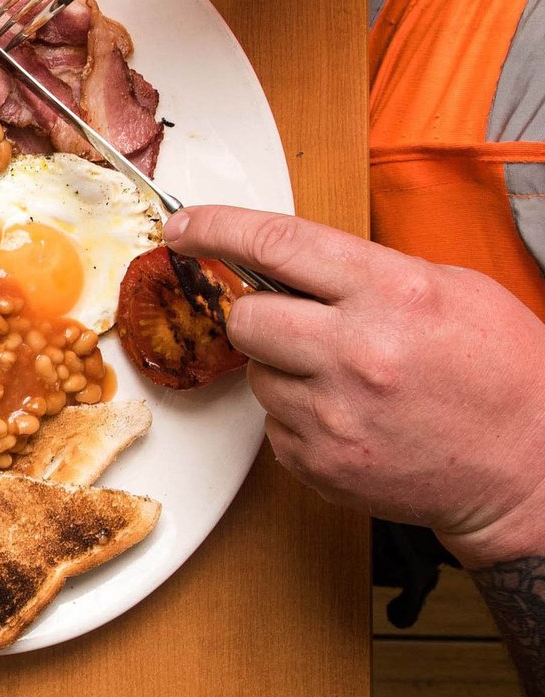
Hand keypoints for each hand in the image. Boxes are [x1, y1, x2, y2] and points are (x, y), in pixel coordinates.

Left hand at [165, 205, 544, 566]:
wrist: (531, 470)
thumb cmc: (502, 377)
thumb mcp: (454, 290)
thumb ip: (368, 271)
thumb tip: (290, 261)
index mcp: (391, 294)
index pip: (276, 243)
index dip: (217, 227)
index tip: (185, 227)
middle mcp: (355, 352)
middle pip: (245, 317)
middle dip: (257, 314)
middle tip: (295, 324)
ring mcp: (334, 413)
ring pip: (256, 374)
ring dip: (286, 371)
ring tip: (349, 380)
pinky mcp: (320, 461)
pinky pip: (274, 425)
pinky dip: (301, 417)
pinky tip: (353, 417)